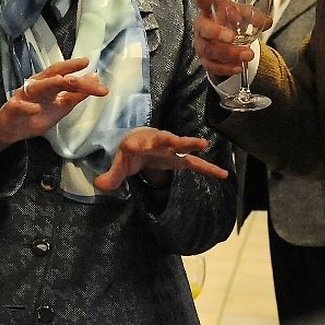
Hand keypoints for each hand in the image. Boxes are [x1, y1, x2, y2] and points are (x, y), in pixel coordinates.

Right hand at [0, 57, 106, 150]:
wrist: (12, 129)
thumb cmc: (36, 115)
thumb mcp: (61, 106)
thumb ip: (77, 94)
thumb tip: (94, 79)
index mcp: (48, 83)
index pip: (63, 73)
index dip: (75, 67)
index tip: (89, 63)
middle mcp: (37, 86)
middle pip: (53, 76)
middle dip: (69, 71)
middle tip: (84, 70)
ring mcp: (24, 96)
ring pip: (37, 86)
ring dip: (49, 83)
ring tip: (63, 81)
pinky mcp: (13, 109)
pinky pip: (20, 106)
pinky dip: (28, 107)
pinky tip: (36, 109)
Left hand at [93, 127, 229, 189]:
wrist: (143, 141)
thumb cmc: (131, 151)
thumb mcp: (120, 162)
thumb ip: (112, 175)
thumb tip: (101, 185)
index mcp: (139, 142)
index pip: (137, 143)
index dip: (135, 145)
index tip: (131, 146)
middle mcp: (157, 142)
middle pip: (164, 139)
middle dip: (172, 139)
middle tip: (179, 139)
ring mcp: (171, 149)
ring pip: (182, 146)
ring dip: (191, 144)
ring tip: (203, 144)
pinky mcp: (180, 158)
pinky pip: (195, 163)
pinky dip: (208, 168)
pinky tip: (223, 174)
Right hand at [192, 0, 268, 77]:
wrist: (224, 41)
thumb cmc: (230, 22)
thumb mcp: (242, 14)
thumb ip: (254, 16)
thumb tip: (266, 21)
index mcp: (210, 11)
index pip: (205, 2)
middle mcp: (202, 27)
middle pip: (204, 29)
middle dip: (217, 33)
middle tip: (232, 37)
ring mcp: (202, 44)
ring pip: (210, 50)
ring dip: (230, 53)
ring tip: (248, 54)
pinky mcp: (205, 60)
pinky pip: (213, 66)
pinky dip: (227, 68)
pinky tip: (239, 67)